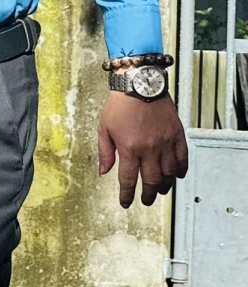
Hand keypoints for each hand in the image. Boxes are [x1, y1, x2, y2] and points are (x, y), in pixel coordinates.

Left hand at [98, 90, 187, 207]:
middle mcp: (149, 148)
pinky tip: (177, 175)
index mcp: (129, 148)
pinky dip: (181, 169)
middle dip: (147, 194)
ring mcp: (165, 142)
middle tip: (145, 200)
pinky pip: (182, 157)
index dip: (127, 194)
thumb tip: (104, 172)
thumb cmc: (119, 105)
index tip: (126, 202)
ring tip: (160, 191)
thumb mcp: (104, 129)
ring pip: (169, 172)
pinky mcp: (177, 134)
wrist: (139, 84)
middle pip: (151, 180)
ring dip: (164, 185)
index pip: (128, 179)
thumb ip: (105, 153)